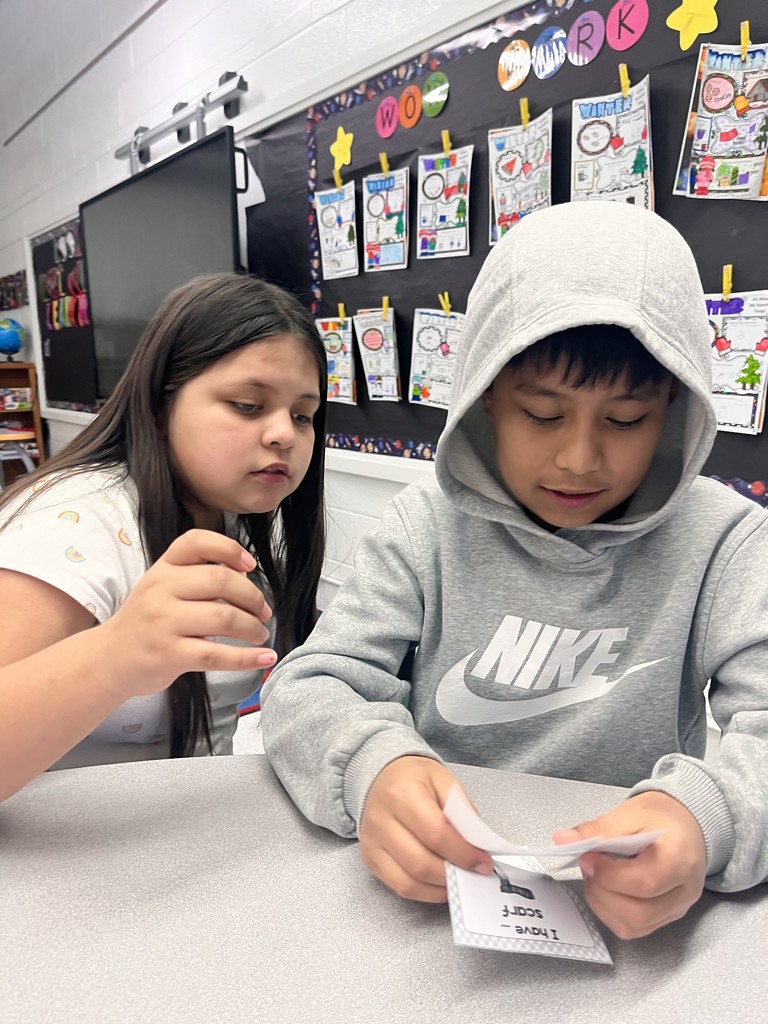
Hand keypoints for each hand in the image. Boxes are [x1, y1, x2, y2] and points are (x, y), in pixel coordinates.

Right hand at [96, 529, 274, 698]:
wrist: (109, 659)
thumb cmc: (148, 621)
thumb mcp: (162, 587)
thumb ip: (196, 575)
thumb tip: (247, 578)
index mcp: (163, 568)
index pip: (196, 542)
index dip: (229, 549)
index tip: (250, 566)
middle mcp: (161, 590)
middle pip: (220, 580)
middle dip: (253, 597)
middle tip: (264, 612)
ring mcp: (163, 622)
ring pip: (224, 618)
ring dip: (253, 627)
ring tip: (261, 633)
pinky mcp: (168, 655)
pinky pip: (217, 655)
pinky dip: (248, 658)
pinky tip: (265, 657)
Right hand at [359, 756, 493, 902]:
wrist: (381, 776)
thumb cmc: (412, 777)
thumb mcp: (443, 779)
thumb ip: (462, 809)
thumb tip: (477, 843)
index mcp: (401, 794)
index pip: (436, 834)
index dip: (463, 853)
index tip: (482, 861)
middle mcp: (381, 819)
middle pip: (421, 863)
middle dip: (454, 873)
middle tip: (473, 872)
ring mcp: (372, 842)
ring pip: (409, 881)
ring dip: (440, 887)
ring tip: (458, 878)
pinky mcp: (369, 857)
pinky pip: (398, 886)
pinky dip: (424, 892)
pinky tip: (439, 884)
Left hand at [553, 791, 706, 938]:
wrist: (685, 825)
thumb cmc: (661, 818)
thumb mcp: (630, 813)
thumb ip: (598, 829)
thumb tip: (564, 840)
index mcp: (680, 859)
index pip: (645, 883)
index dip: (609, 875)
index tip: (587, 857)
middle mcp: (684, 891)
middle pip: (639, 913)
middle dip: (603, 891)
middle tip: (588, 867)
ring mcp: (677, 908)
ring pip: (635, 926)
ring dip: (604, 904)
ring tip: (595, 877)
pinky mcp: (666, 917)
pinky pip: (635, 929)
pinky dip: (611, 912)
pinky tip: (605, 889)